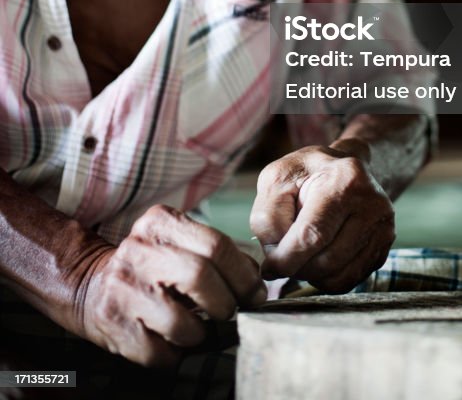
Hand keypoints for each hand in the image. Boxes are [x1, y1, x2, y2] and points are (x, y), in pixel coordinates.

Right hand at [74, 204, 266, 366]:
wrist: (90, 285)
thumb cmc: (151, 267)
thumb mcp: (179, 244)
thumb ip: (217, 253)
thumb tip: (256, 280)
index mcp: (160, 223)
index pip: (216, 244)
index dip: (243, 274)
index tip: (255, 292)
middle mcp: (138, 250)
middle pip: (200, 276)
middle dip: (226, 302)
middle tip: (230, 312)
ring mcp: (122, 288)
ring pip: (181, 323)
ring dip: (200, 334)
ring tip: (199, 328)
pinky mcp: (113, 325)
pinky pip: (159, 352)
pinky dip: (176, 354)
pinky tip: (173, 341)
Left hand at [249, 144, 394, 292]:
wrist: (341, 166)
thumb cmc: (304, 174)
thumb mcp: (276, 180)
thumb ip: (268, 217)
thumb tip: (275, 260)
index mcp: (344, 180)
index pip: (313, 234)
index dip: (287, 258)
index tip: (269, 268)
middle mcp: (372, 203)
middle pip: (328, 260)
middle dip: (297, 268)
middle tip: (283, 258)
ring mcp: (382, 226)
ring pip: (339, 276)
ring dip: (312, 275)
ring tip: (301, 254)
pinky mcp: (384, 245)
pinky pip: (351, 280)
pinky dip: (328, 278)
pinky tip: (318, 258)